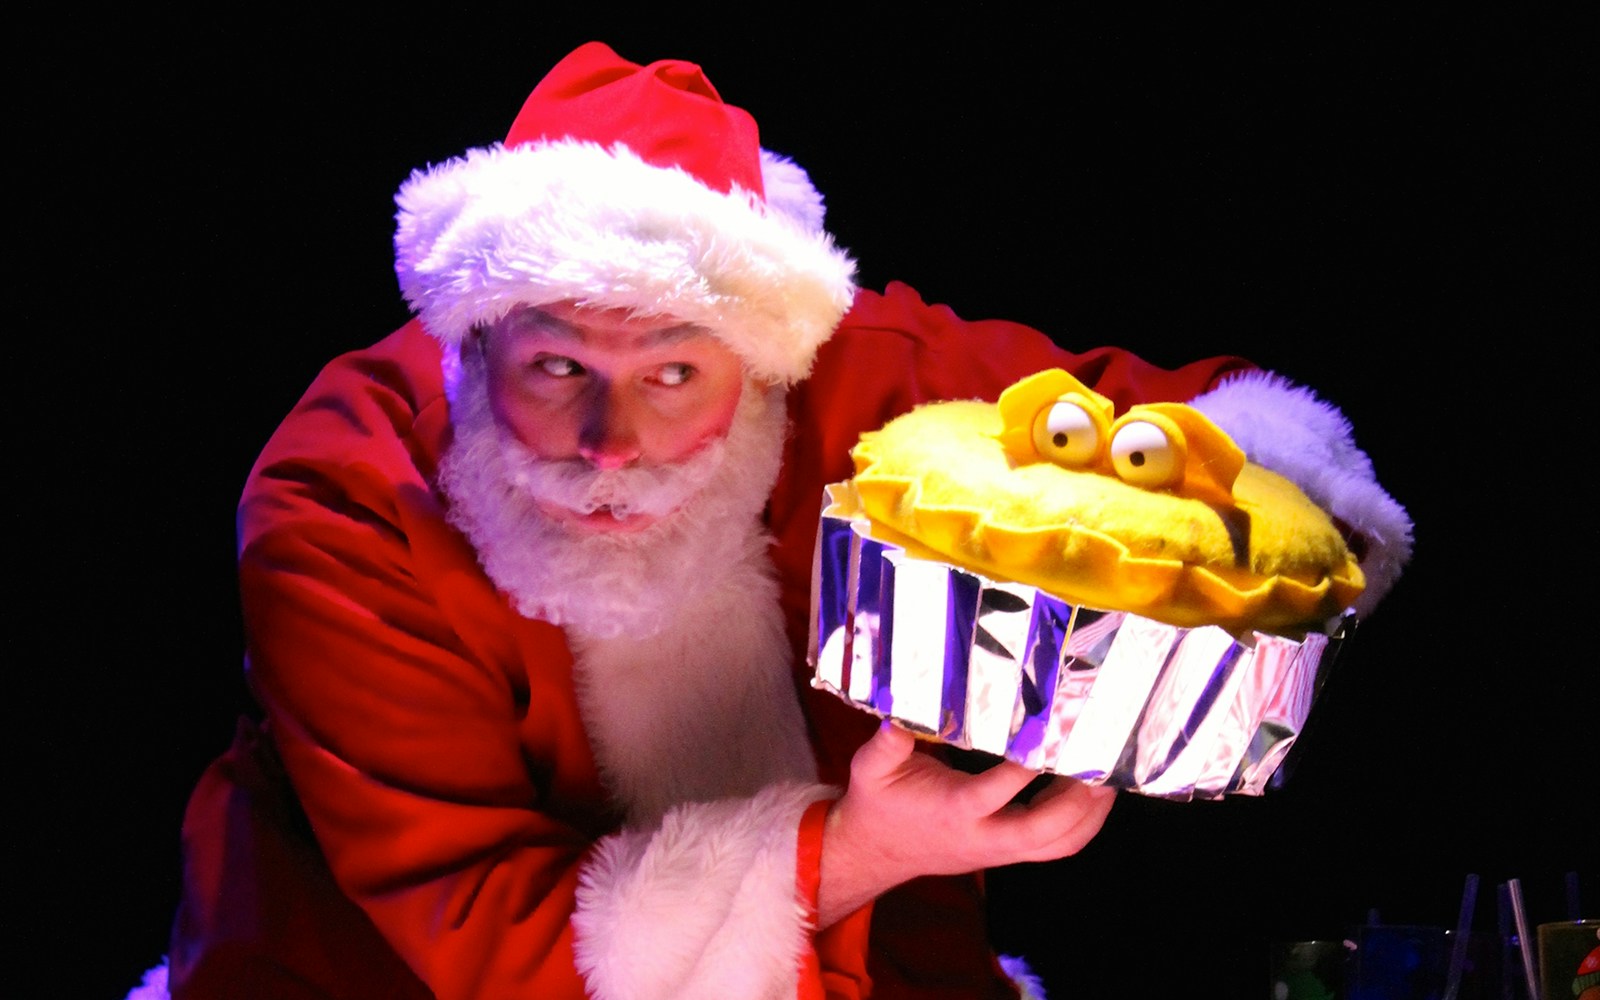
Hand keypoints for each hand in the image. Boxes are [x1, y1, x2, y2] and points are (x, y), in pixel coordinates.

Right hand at [815, 721, 1115, 927]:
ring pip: (1059, 845)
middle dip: (1079, 800)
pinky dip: (1081, 821)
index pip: (996, 792)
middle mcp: (984, 836)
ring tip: (1107, 774)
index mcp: (953, 811)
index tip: (1050, 735)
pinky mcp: (1008, 851)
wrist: (878, 851)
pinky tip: (1090, 789)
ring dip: (1090, 815)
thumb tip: (899, 712)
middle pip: (1044, 832)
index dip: (1026, 768)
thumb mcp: (870, 767)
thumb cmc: (879, 802)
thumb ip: (885, 741)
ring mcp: (1000, 849)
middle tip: (1098, 760)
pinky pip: (1056, 845)